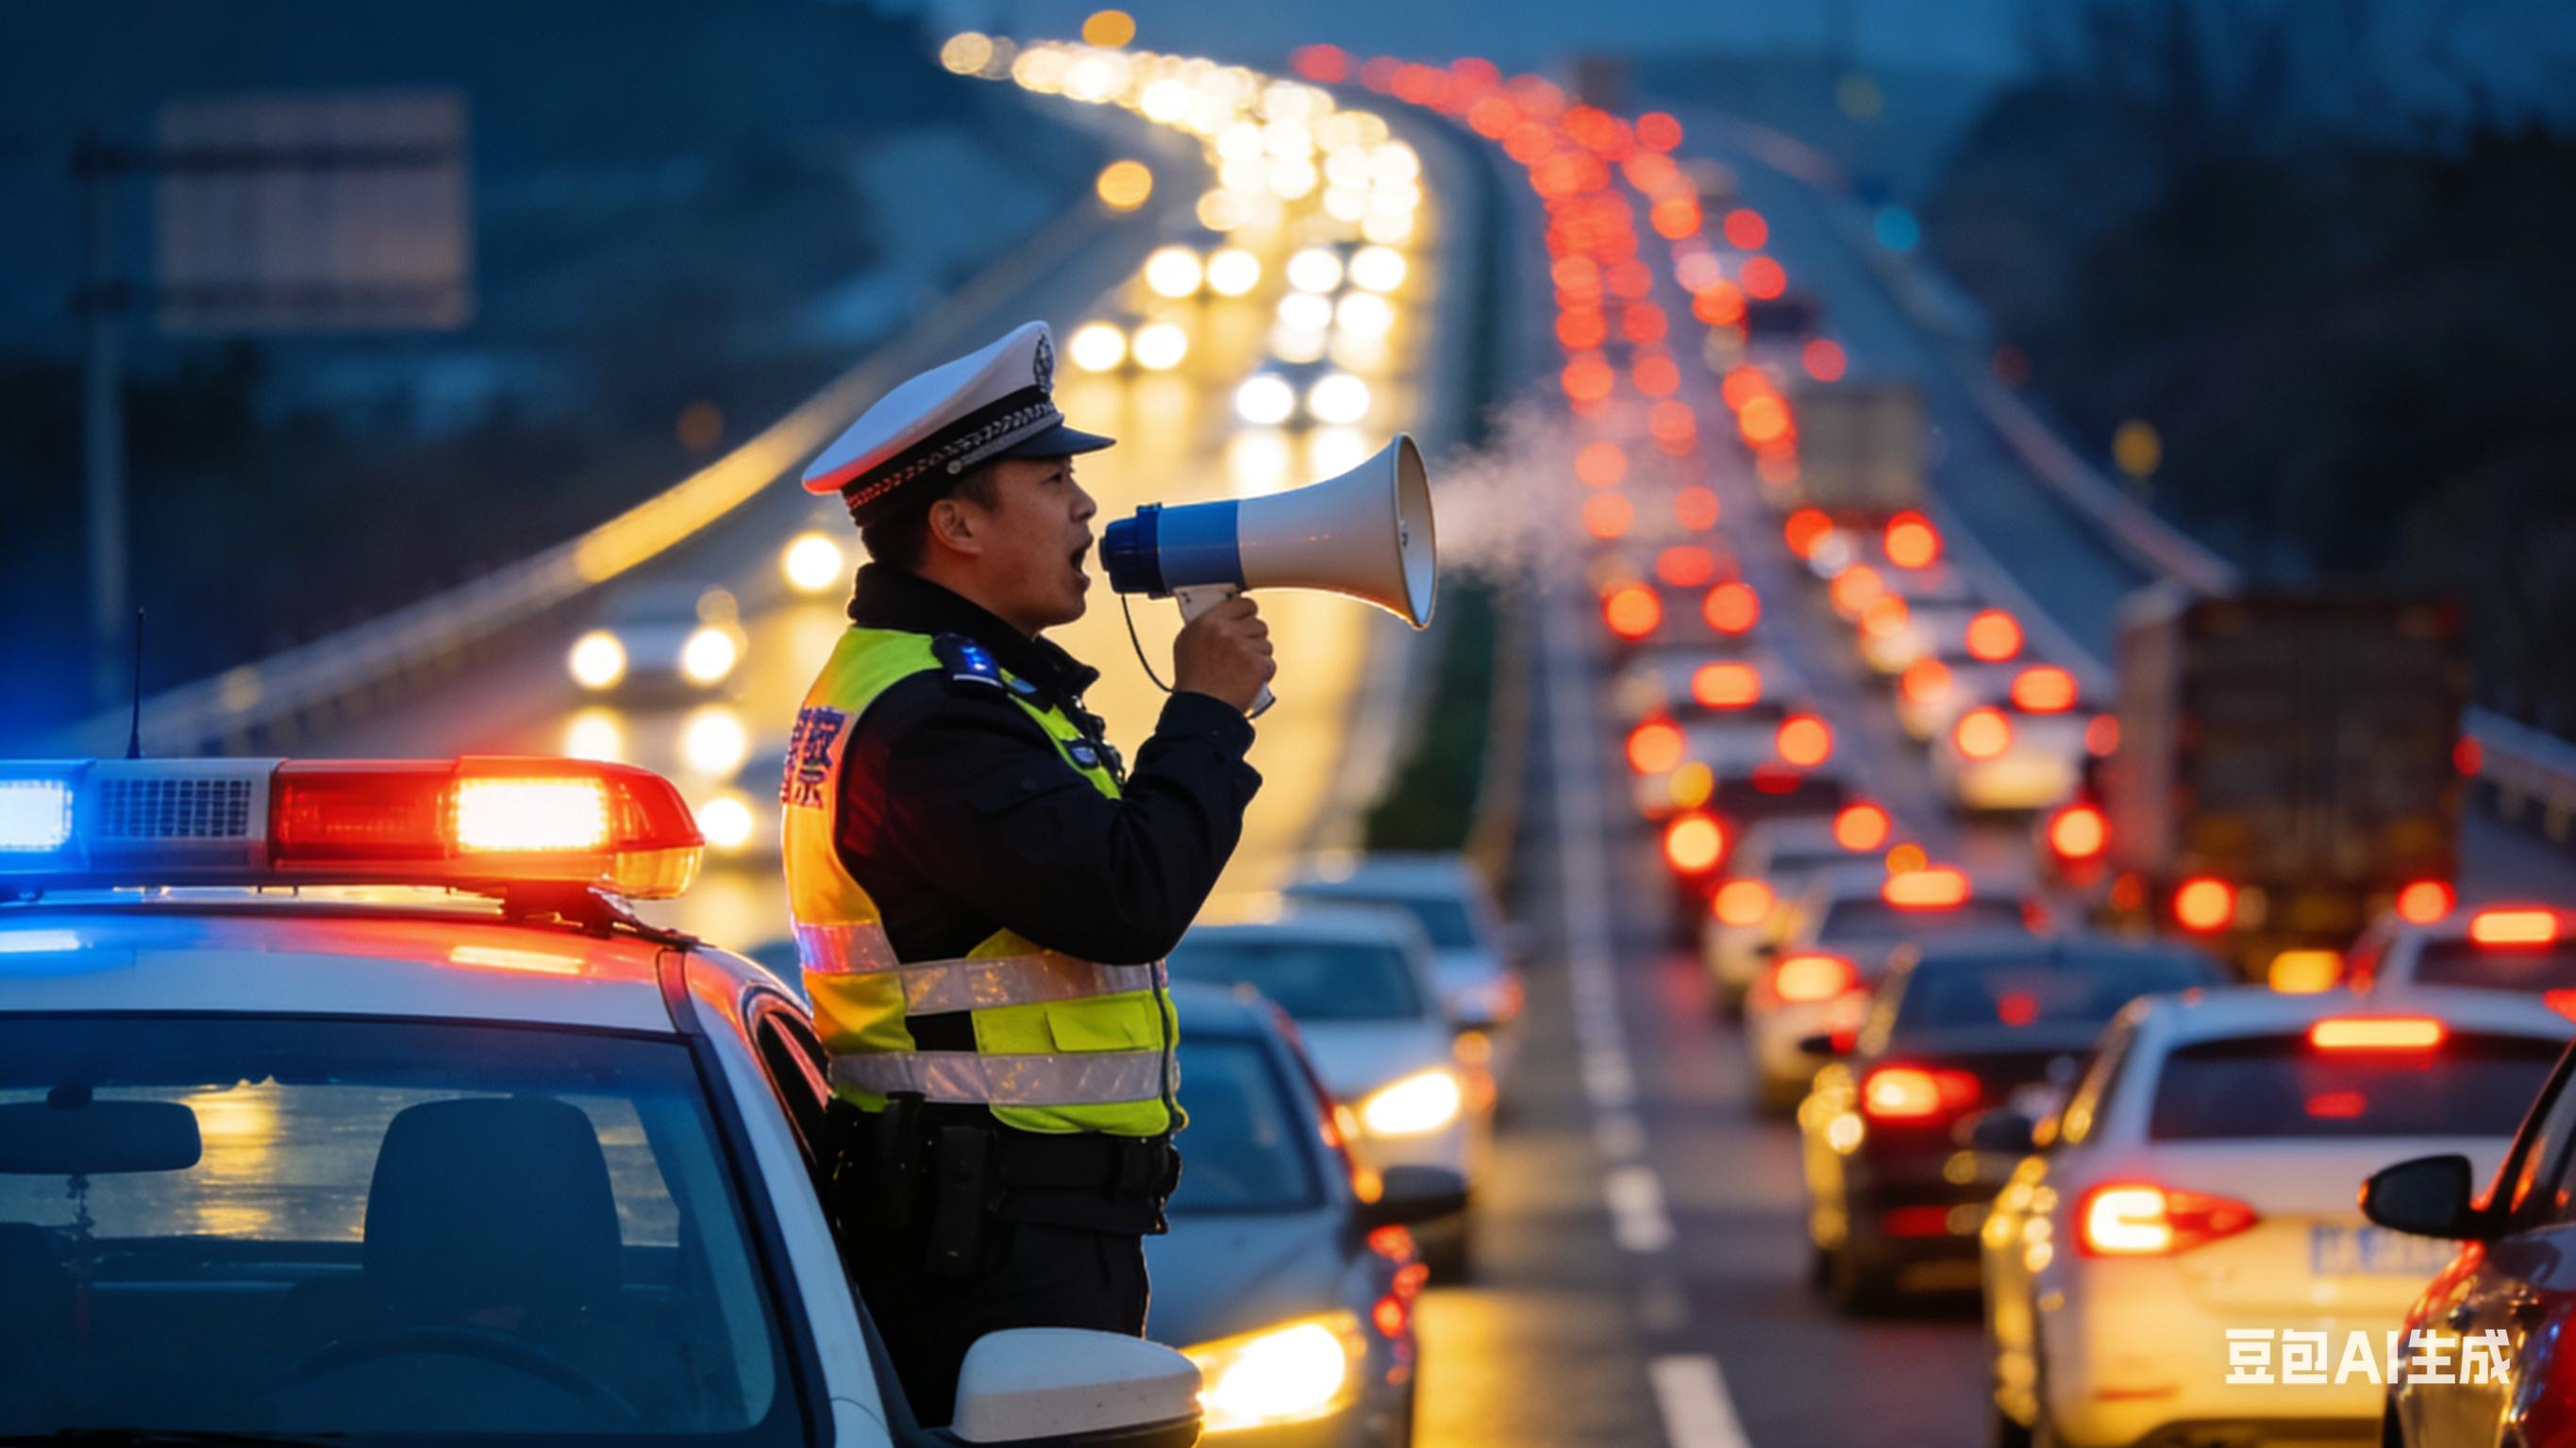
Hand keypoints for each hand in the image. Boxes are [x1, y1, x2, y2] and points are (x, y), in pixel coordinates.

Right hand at [1171, 596, 1275, 712]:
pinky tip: (1247, 681)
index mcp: (1207, 622)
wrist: (1201, 711)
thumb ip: (1206, 627)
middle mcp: (1225, 631)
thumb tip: (1222, 618)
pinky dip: (1262, 675)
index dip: (1247, 614)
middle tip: (1242, 653)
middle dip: (1253, 638)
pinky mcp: (1256, 664)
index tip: (1247, 620)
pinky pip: (1270, 663)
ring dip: (1258, 657)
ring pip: (1266, 644)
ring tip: (1241, 671)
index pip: (1242, 603)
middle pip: (1258, 624)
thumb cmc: (1192, 683)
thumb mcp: (1187, 644)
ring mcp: (1242, 647)